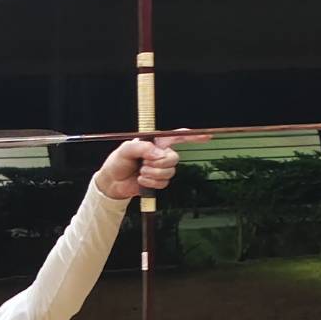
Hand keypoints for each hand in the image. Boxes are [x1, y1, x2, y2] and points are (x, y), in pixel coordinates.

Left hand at [95, 131, 210, 200]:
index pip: (178, 136)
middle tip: (144, 163)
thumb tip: (159, 154)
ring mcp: (160, 169)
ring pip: (169, 172)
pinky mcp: (158, 181)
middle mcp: (161, 154)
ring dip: (153, 174)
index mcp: (156, 142)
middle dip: (159, 163)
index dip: (193, 136)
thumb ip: (143, 148)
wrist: (112, 182)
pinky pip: (163, 183)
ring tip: (141, 172)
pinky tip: (141, 180)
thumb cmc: (118, 161)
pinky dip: (151, 182)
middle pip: (174, 158)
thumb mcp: (126, 149)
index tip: (207, 136)